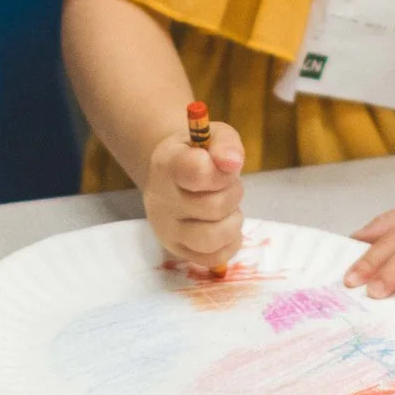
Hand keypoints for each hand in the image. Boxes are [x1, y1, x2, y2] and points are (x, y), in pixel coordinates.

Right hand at [145, 119, 244, 272]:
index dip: (222, 171)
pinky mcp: (176, 250)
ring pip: (211, 238)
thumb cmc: (197, 153)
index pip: (196, 171)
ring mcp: (166, 229)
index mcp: (168, 164)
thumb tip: (233, 162)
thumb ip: (225, 143)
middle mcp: (160, 199)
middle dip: (233, 194)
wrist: (171, 175)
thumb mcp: (213, 136)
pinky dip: (230, 243)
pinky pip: (212, 258)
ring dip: (232, 222)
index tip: (226, 164)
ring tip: (228, 209)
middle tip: (229, 185)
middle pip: (213, 207)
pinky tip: (226, 226)